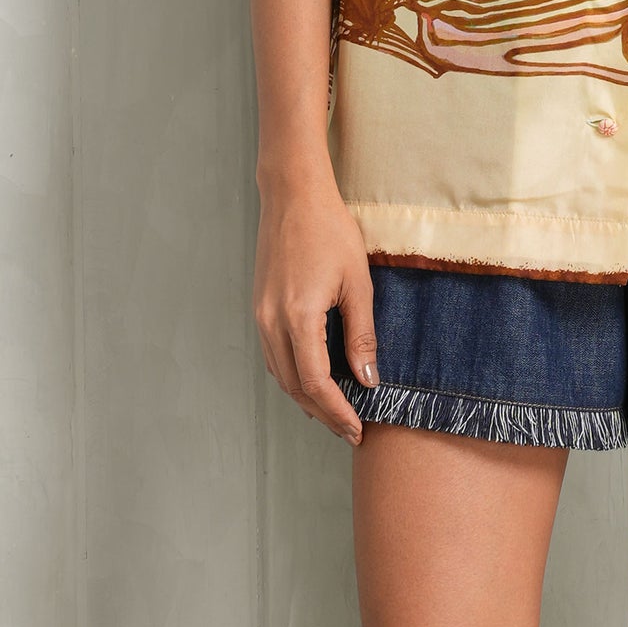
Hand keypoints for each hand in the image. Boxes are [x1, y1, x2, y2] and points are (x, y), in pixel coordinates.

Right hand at [252, 163, 376, 445]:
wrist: (293, 196)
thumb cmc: (330, 231)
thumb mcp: (358, 283)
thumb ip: (361, 335)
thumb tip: (367, 378)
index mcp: (298, 316)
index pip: (315, 382)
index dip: (336, 411)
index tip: (356, 429)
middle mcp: (271, 322)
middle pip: (293, 385)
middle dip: (322, 412)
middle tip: (349, 429)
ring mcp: (260, 315)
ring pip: (280, 373)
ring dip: (306, 398)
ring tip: (335, 412)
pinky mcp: (260, 307)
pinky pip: (273, 355)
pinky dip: (293, 375)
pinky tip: (313, 379)